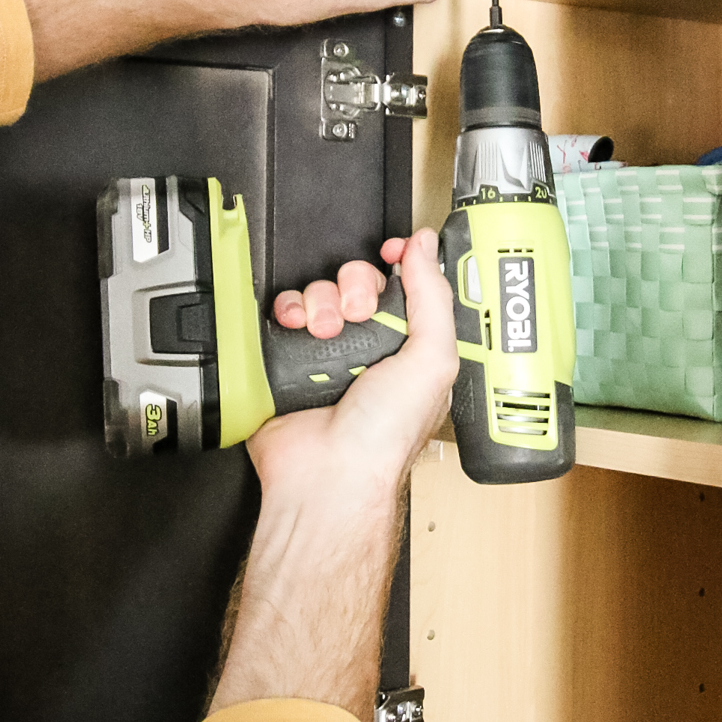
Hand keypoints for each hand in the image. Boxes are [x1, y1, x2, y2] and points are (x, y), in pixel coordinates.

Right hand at [210, 229, 454, 721]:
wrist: (326, 473)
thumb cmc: (383, 437)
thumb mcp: (432, 360)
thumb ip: (432, 297)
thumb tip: (426, 247)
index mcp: (414, 349)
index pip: (410, 286)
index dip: (402, 262)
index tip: (393, 251)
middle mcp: (373, 349)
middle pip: (361, 281)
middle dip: (356, 284)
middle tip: (358, 309)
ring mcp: (331, 353)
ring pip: (323, 292)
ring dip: (322, 300)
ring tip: (325, 330)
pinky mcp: (291, 359)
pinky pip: (288, 312)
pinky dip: (290, 311)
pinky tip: (298, 328)